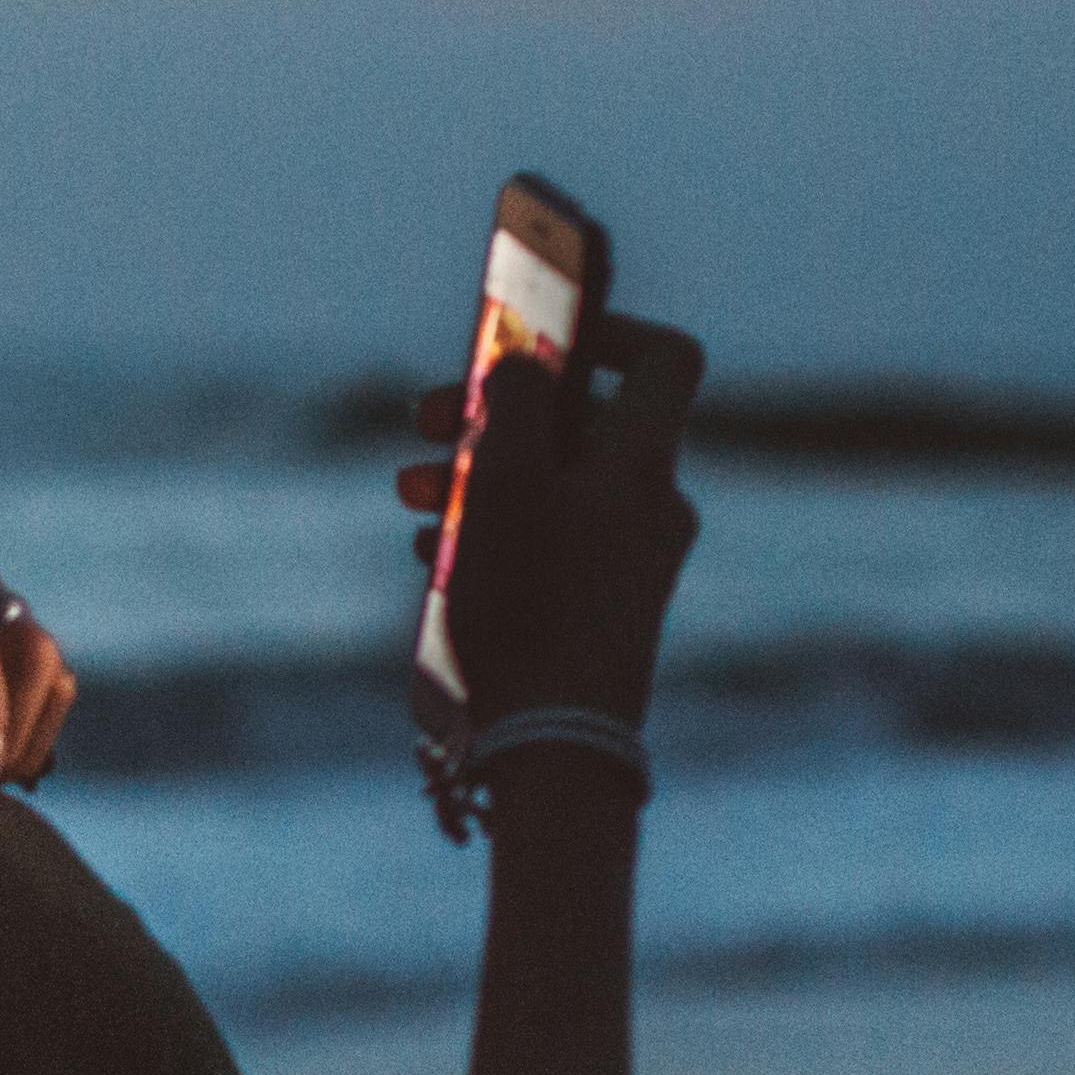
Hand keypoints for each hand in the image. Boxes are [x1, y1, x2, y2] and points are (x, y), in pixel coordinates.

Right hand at [401, 312, 704, 728]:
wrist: (557, 745)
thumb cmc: (530, 607)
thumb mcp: (504, 483)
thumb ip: (514, 402)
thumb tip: (522, 361)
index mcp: (644, 462)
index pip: (662, 357)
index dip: (601, 328)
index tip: (530, 340)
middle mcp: (653, 505)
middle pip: (582, 421)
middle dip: (494, 414)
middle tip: (426, 424)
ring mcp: (633, 560)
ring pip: (556, 484)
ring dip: (478, 474)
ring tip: (412, 497)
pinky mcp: (605, 608)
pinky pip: (553, 541)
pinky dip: (496, 531)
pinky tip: (434, 554)